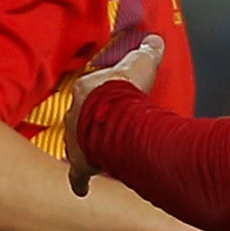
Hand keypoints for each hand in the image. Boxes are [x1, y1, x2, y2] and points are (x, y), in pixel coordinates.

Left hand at [63, 36, 163, 195]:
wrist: (115, 120)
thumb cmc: (125, 93)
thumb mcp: (140, 64)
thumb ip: (148, 52)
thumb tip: (155, 40)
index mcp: (86, 90)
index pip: (89, 90)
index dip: (98, 95)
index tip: (104, 98)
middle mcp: (74, 114)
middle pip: (79, 118)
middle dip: (89, 122)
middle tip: (102, 127)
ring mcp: (74, 140)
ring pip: (75, 144)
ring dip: (86, 147)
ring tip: (99, 152)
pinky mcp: (81, 162)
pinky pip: (77, 174)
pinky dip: (80, 181)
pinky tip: (81, 190)